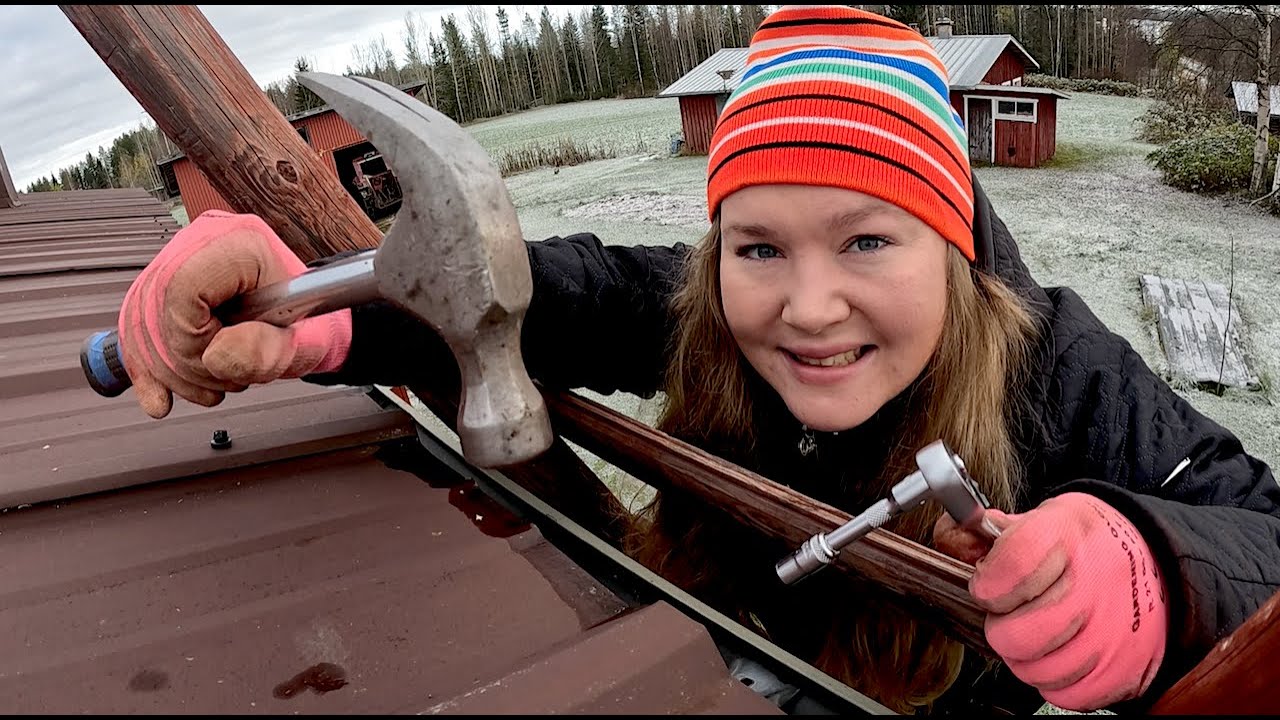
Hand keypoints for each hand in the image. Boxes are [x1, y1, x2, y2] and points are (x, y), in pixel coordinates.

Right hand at [118, 210, 352, 418]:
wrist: (310, 323)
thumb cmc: (309, 325)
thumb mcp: (303, 344)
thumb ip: (264, 352)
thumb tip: (214, 358)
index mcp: (238, 243)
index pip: (181, 290)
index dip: (193, 339)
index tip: (223, 358)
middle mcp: (200, 242)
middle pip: (153, 310)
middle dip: (185, 363)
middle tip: (225, 378)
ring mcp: (176, 262)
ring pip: (139, 324)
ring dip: (172, 372)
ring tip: (215, 381)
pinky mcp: (162, 288)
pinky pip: (133, 329)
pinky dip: (148, 370)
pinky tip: (161, 398)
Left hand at [933, 493, 1167, 710]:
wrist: (1154, 563)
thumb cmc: (1084, 546)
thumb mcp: (1035, 521)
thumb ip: (980, 532)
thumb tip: (952, 540)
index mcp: (1065, 536)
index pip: (1010, 567)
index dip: (987, 584)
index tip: (988, 585)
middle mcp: (1095, 584)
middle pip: (1015, 635)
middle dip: (1001, 627)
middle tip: (1012, 614)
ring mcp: (1114, 631)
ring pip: (1036, 670)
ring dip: (1026, 657)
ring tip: (1038, 633)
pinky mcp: (1126, 668)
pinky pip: (1067, 695)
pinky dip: (1056, 681)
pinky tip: (1061, 653)